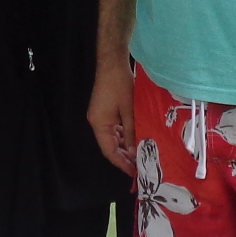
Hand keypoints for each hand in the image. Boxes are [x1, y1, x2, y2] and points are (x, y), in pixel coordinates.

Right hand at [87, 60, 134, 175]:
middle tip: (139, 168)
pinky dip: (123, 136)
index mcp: (99, 124)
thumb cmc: (120, 84)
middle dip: (123, 157)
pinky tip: (134, 140)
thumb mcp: (129, 110)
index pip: (109, 151)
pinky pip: (113, 129)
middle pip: (109, 146)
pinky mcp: (105, 111)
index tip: (133, 173)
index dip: (121, 163)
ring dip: (124, 147)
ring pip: (112, 138)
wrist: (112, 63)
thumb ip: (131, 132)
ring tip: (139, 157)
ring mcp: (100, 117)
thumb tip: (135, 151)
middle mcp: (97, 122)